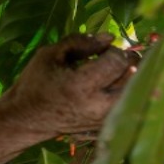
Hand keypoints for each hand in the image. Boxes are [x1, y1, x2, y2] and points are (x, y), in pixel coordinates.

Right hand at [1, 33, 135, 137]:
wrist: (27, 118)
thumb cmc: (35, 83)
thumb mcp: (50, 54)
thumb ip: (79, 42)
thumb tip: (110, 38)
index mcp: (81, 86)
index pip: (117, 61)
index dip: (113, 50)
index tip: (102, 50)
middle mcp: (97, 105)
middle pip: (133, 76)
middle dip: (127, 61)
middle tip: (112, 58)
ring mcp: (104, 119)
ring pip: (136, 91)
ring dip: (131, 77)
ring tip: (114, 71)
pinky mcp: (106, 126)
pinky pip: (129, 104)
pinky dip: (127, 91)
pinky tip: (113, 86)